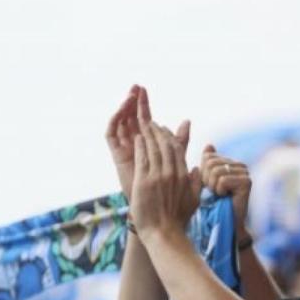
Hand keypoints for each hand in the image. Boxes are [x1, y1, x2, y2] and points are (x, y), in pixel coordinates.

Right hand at [107, 85, 191, 200]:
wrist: (157, 213)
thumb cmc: (168, 190)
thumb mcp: (176, 159)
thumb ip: (180, 140)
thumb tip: (187, 121)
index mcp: (147, 144)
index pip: (143, 119)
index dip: (143, 104)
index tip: (144, 88)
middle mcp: (134, 145)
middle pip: (131, 118)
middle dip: (133, 102)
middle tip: (136, 86)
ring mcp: (125, 150)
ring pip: (121, 123)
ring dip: (124, 108)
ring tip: (131, 94)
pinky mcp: (118, 156)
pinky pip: (112, 135)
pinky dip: (116, 122)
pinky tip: (123, 111)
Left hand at [130, 89, 200, 237]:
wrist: (164, 234)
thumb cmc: (177, 220)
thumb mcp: (193, 200)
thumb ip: (196, 182)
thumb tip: (197, 169)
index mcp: (183, 176)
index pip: (177, 150)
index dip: (170, 137)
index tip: (165, 130)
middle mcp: (172, 173)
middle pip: (165, 145)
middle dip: (158, 132)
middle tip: (152, 123)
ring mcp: (158, 176)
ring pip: (154, 148)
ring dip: (149, 135)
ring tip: (144, 126)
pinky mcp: (144, 181)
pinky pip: (142, 158)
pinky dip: (141, 146)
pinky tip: (138, 139)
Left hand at [200, 146, 251, 234]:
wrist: (227, 224)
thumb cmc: (215, 204)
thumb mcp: (207, 182)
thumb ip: (207, 164)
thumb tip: (209, 145)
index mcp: (230, 162)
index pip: (208, 157)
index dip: (203, 174)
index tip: (210, 187)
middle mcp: (240, 165)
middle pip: (211, 163)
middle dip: (207, 180)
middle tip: (215, 193)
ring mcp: (245, 172)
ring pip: (216, 171)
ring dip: (213, 187)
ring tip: (220, 195)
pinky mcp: (247, 182)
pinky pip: (223, 180)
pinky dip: (220, 191)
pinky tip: (226, 197)